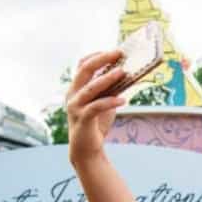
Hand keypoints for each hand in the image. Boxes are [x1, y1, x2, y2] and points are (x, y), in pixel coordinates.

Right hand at [66, 50, 126, 166]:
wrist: (86, 149)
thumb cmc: (96, 123)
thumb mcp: (105, 103)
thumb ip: (111, 90)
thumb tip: (128, 74)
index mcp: (76, 88)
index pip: (82, 64)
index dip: (97, 55)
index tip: (114, 51)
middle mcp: (72, 94)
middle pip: (84, 70)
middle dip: (102, 60)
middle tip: (119, 54)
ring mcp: (75, 107)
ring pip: (90, 88)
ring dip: (107, 78)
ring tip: (123, 72)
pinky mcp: (82, 119)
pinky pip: (96, 107)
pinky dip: (110, 102)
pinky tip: (123, 100)